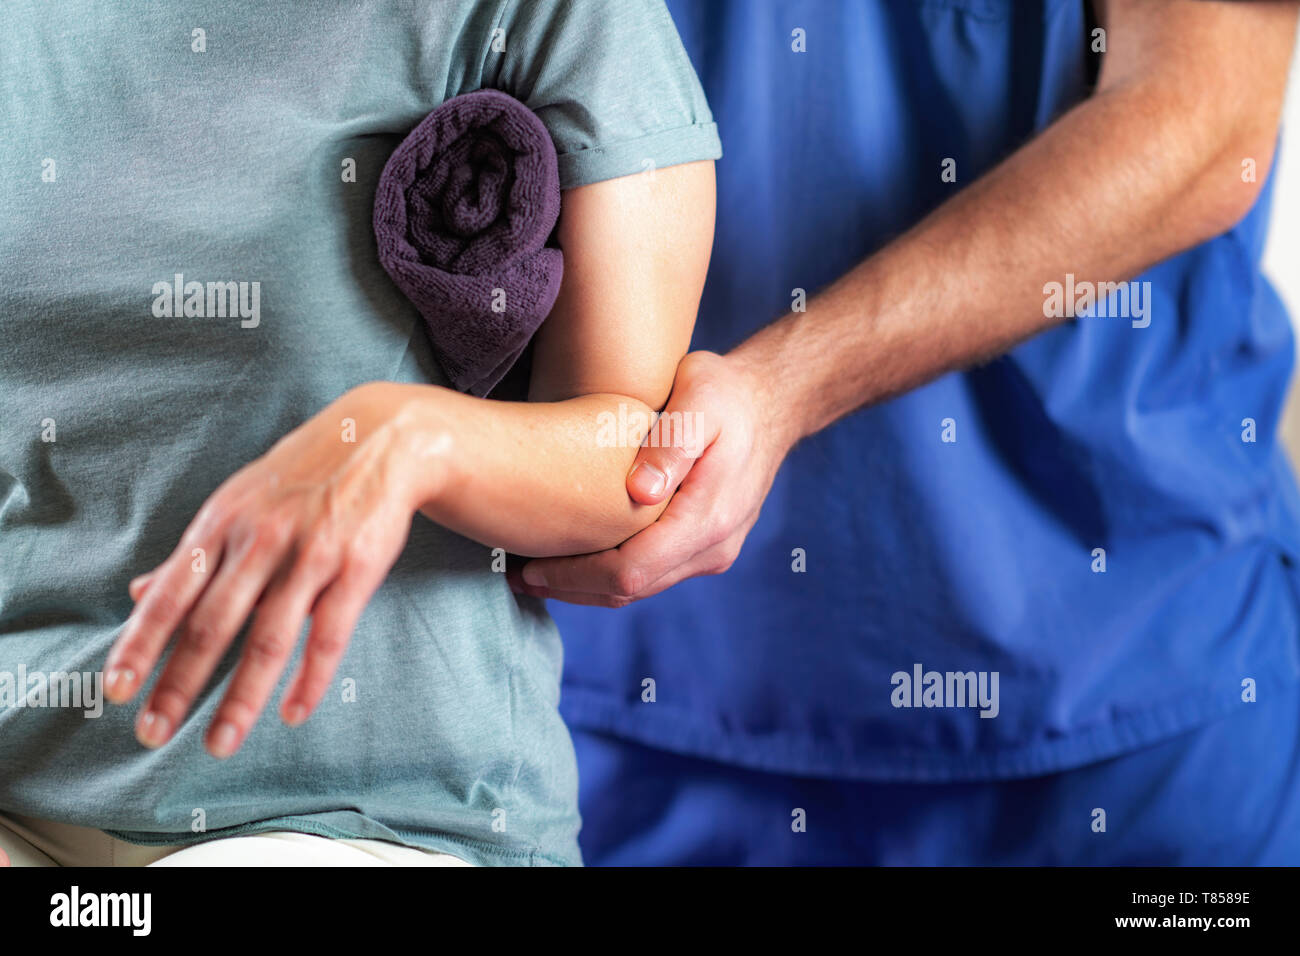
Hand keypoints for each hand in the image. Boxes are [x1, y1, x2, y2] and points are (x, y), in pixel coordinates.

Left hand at [105, 383, 437, 757]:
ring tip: (220, 743)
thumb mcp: (236, 502)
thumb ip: (193, 553)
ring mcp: (311, 554)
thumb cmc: (300, 476)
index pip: (172, 594)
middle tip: (152, 733)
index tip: (116, 690)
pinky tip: (293, 712)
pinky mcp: (357, 568)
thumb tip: (138, 591)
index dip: (141, 643)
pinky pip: (330, 634)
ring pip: (270, 638)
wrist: (380, 440)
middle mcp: (260, 540)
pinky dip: (310, 678)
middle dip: (179, 683)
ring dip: (241, 698)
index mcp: (222, 524)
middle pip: (213, 624)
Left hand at [511, 350, 795, 606]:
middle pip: (631, 590)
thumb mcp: (700, 398)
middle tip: (515, 575)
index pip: (631, 570)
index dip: (576, 576)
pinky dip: (609, 572)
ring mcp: (712, 552)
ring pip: (640, 588)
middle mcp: (713, 547)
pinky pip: (651, 573)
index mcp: (708, 519)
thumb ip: (672, 443)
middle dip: (571, 587)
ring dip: (586, 585)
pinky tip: (575, 555)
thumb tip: (640, 492)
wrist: (771, 403)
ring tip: (535, 570)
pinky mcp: (704, 547)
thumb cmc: (727, 394)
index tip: (529, 568)